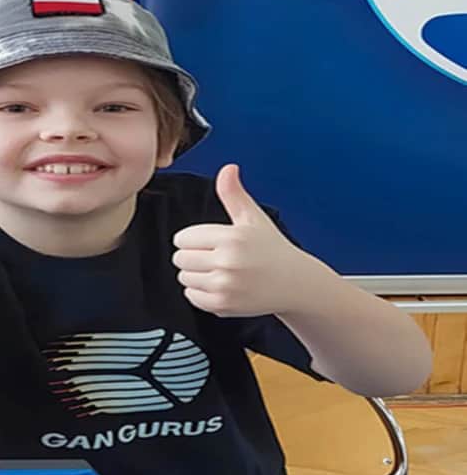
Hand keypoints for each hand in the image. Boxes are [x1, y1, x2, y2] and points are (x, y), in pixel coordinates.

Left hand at [172, 164, 320, 316]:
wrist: (294, 283)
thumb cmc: (272, 249)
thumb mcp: (253, 218)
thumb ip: (233, 194)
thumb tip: (228, 169)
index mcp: (232, 238)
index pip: (183, 238)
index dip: (192, 239)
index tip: (208, 242)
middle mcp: (228, 262)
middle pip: (180, 258)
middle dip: (192, 256)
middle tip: (213, 257)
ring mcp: (225, 286)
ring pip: (184, 277)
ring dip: (195, 274)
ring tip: (218, 271)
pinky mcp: (223, 305)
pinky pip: (191, 297)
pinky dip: (200, 293)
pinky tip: (220, 285)